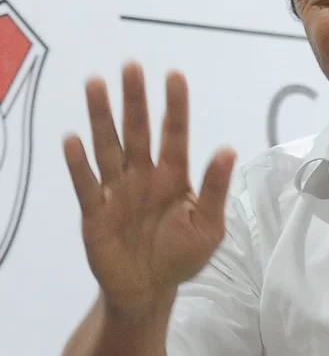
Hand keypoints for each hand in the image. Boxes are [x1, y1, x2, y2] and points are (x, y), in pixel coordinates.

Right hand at [63, 62, 235, 310]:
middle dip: (135, 100)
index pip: (175, 134)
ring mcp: (117, 190)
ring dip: (102, 118)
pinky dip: (78, 164)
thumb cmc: (182, 254)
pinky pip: (86, 184)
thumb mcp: (209, 226)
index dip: (175, 106)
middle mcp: (144, 175)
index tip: (175, 76)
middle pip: (138, 131)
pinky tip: (72, 140)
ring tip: (96, 84)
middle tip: (132, 66)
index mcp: (174, 176)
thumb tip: (229, 149)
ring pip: (109, 147)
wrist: (149, 289)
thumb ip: (215, 188)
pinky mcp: (95, 212)